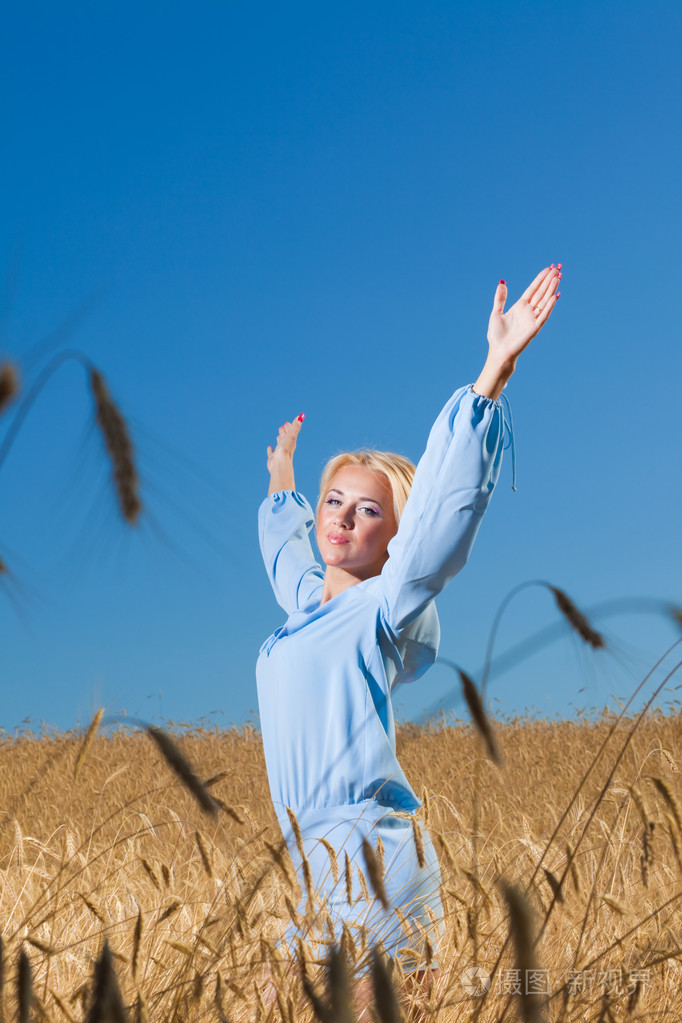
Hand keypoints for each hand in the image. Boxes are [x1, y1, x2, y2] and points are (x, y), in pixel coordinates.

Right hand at [266, 414, 303, 493]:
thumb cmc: (285, 450)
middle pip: (286, 438)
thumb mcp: (291, 436)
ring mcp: (279, 453)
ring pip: (280, 444)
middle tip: (283, 426)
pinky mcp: (273, 459)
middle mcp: (286, 447)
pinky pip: (272, 453)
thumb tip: (301, 416)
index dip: (290, 427)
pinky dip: (270, 450)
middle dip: (285, 431)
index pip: (291, 432)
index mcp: (291, 442)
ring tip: (278, 435)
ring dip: (279, 439)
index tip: (287, 422)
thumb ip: (296, 426)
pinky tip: (269, 447)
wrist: (280, 464)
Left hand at [474, 264, 560, 399]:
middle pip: (541, 292)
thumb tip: (502, 283)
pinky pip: (544, 315)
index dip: (541, 278)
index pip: (533, 289)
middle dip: (549, 279)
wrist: (498, 351)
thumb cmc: (497, 336)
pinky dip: (549, 305)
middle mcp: (528, 311)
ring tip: (558, 276)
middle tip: (558, 267)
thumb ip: (500, 298)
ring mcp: (533, 319)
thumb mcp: (496, 313)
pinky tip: (555, 296)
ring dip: (552, 289)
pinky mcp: (534, 328)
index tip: (549, 268)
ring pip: (545, 300)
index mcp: (520, 306)